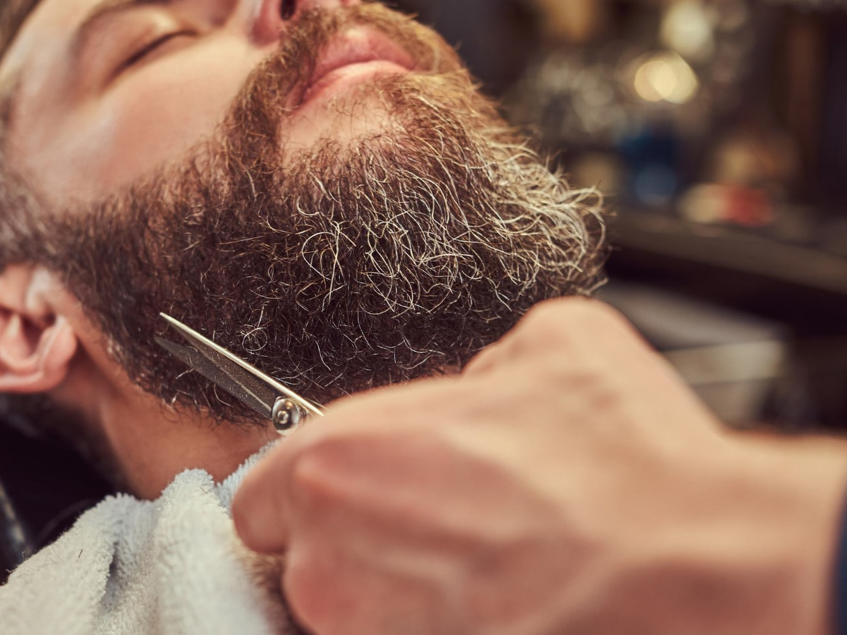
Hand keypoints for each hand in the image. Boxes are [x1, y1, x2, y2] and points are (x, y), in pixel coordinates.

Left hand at [233, 298, 846, 634]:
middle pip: (303, 556)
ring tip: (478, 572)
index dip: (305, 491)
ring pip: (346, 612)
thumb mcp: (553, 345)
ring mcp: (365, 629)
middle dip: (356, 542)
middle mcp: (329, 551)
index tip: (349, 495)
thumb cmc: (622, 463)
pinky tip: (494, 605)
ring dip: (392, 594)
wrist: (692, 563)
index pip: (260, 488)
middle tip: (436, 530)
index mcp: (338, 454)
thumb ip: (481, 368)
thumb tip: (477, 392)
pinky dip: (429, 625)